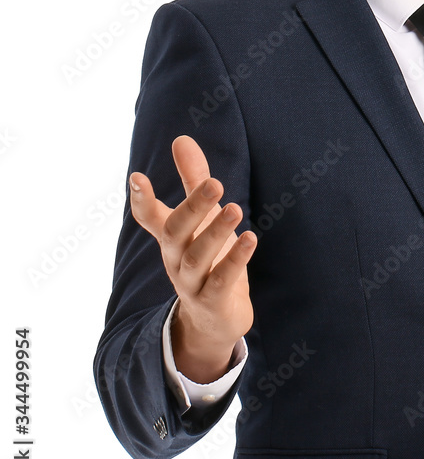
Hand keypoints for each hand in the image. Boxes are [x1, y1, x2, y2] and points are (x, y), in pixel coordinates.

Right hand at [128, 134, 256, 382]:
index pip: (149, 217)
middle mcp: (175, 257)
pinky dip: (235, 260)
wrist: (214, 318)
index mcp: (171, 237)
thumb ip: (193, 179)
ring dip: (216, 232)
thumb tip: (181, 139)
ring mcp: (191, 282)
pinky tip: (251, 239)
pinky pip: (222, 280)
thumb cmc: (208, 257)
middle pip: (176, 232)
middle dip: (193, 207)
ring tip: (237, 208)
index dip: (142, 199)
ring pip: (197, 257)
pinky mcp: (214, 300)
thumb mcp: (202, 218)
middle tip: (215, 182)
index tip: (137, 177)